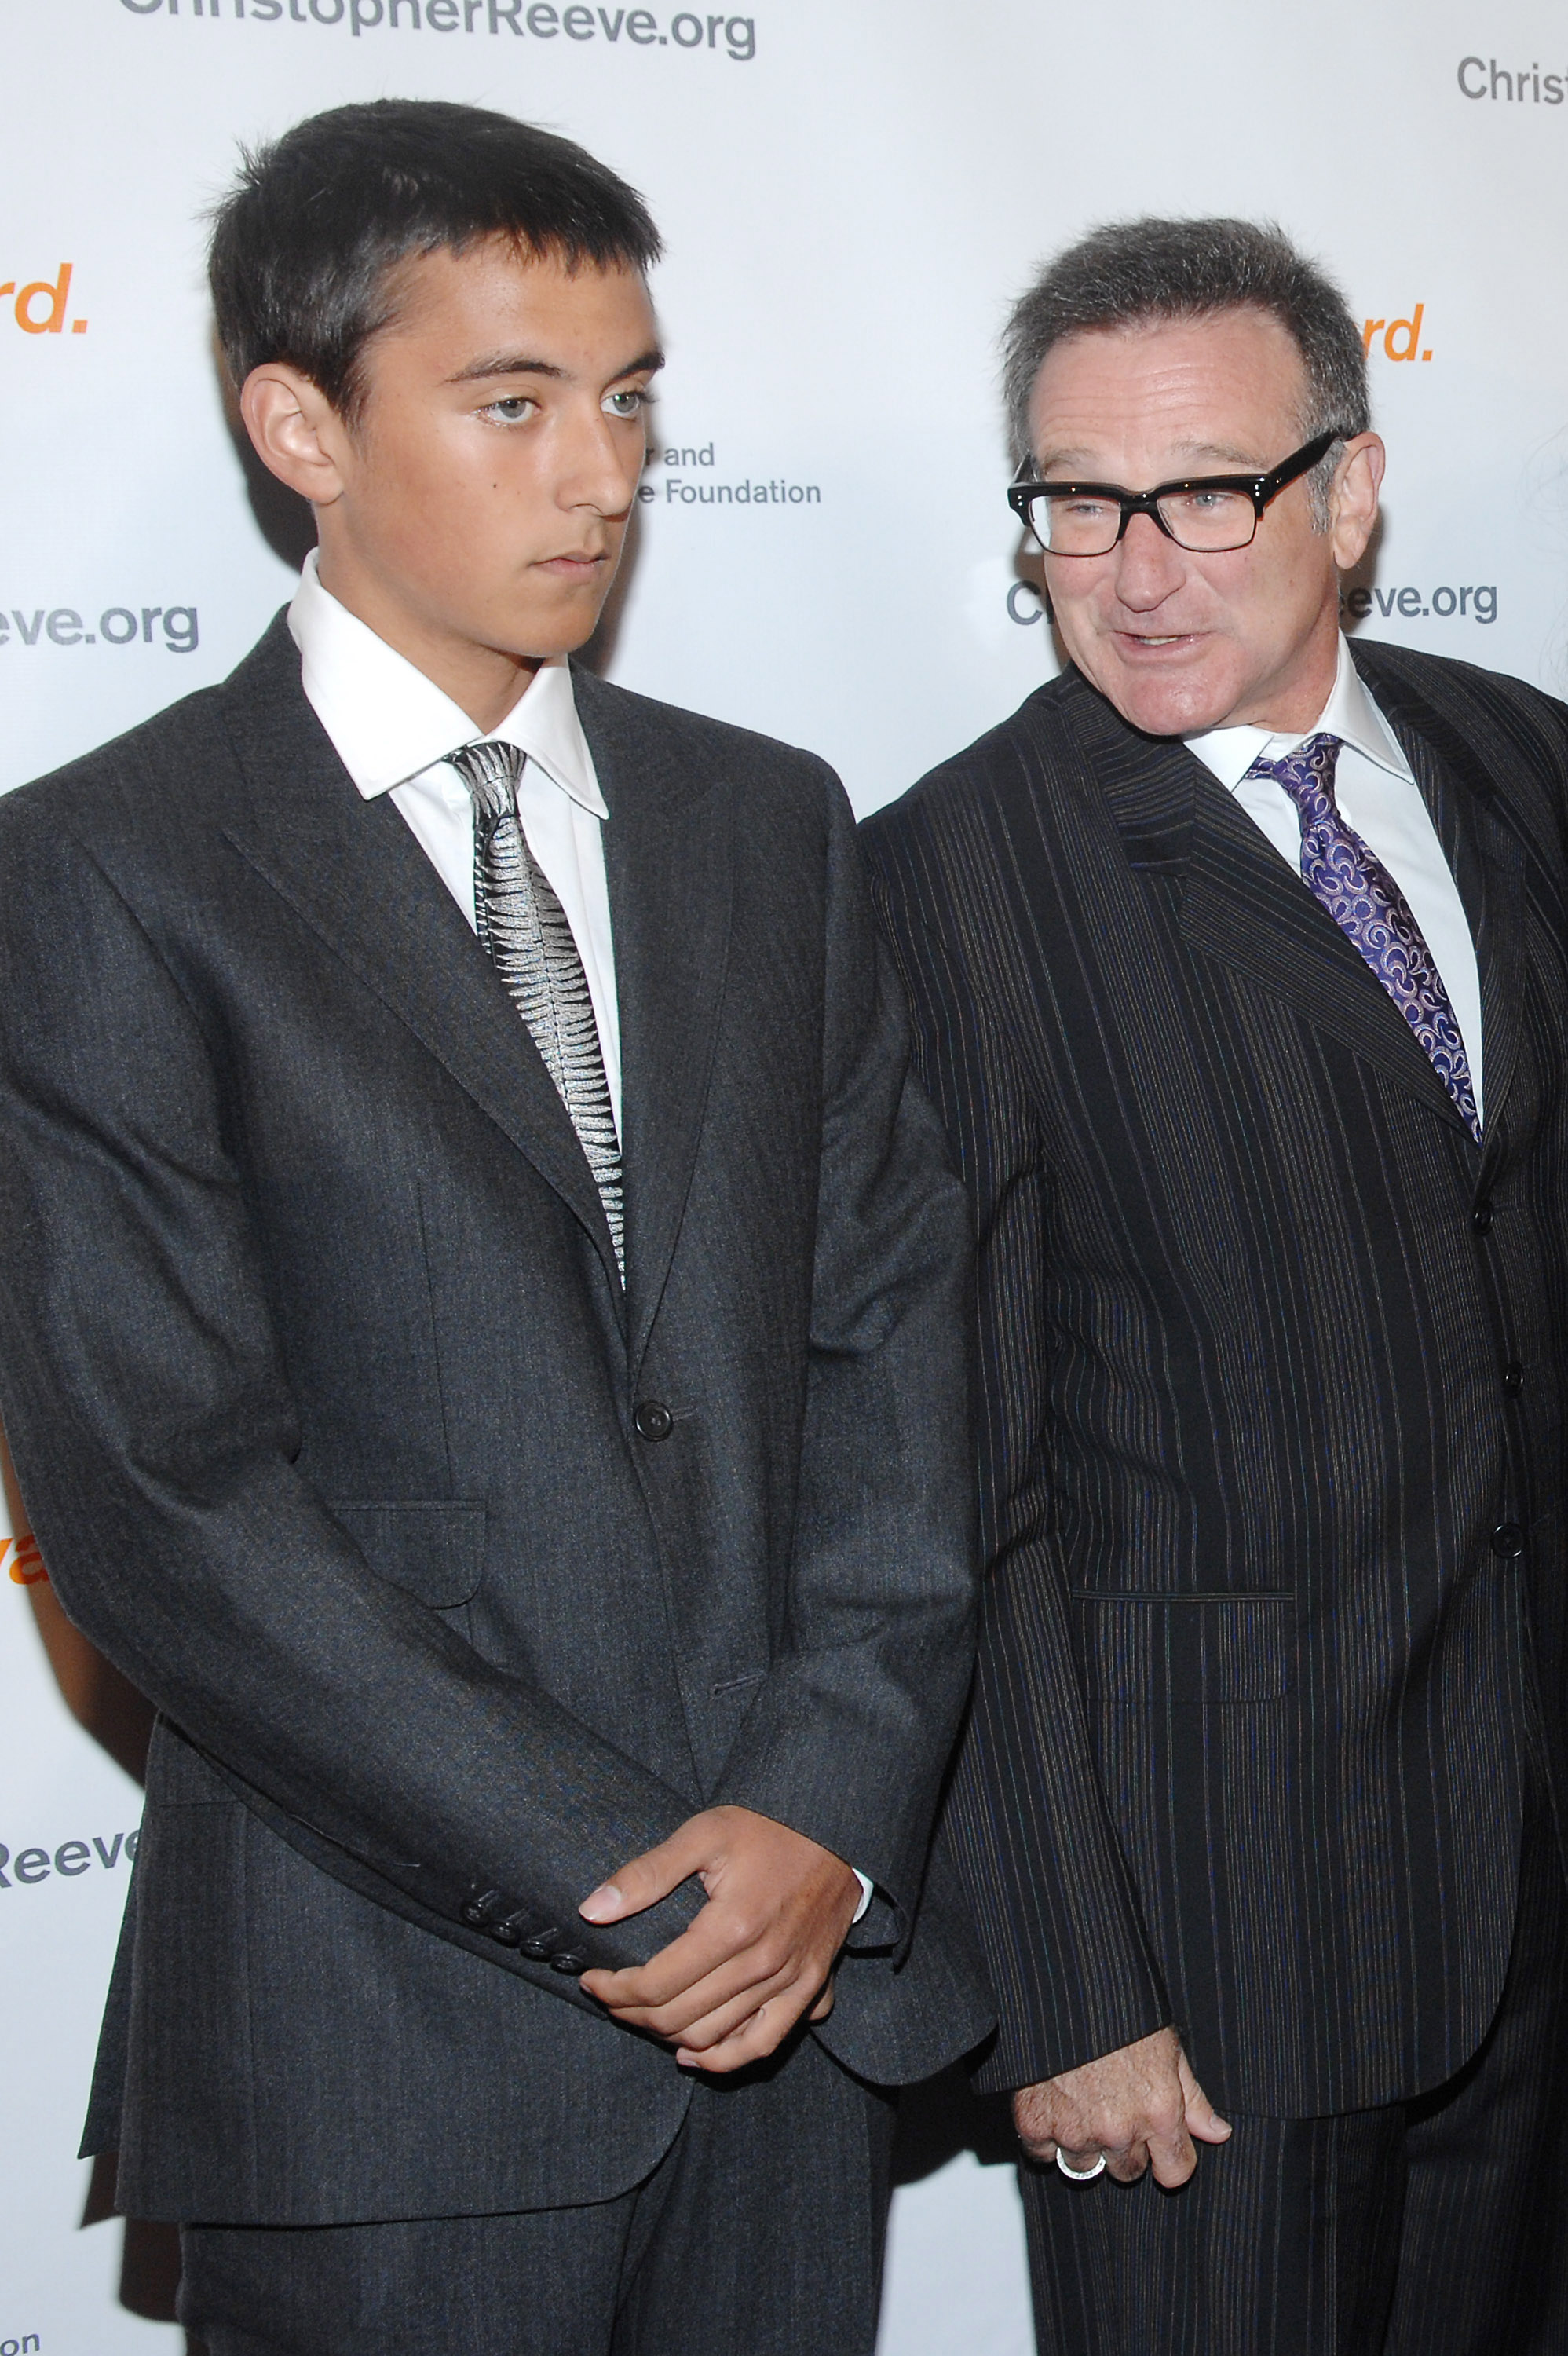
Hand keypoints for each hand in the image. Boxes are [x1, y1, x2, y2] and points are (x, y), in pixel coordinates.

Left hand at [577, 1805, 860, 2073]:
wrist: (834, 1827)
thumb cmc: (767, 1826)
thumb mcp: (703, 1833)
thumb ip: (647, 1873)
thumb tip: (591, 1910)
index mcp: (732, 1927)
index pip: (656, 1985)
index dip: (614, 1989)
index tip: (592, 1978)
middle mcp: (762, 1965)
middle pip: (678, 2017)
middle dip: (631, 2012)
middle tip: (609, 1994)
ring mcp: (790, 1982)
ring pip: (714, 2038)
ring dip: (668, 2035)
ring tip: (641, 2014)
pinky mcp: (811, 1987)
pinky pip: (764, 2044)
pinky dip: (725, 2058)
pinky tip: (694, 2053)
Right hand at [1012, 2026, 1230, 2187]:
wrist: (1065, 1983)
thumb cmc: (1118, 2006)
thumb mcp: (1167, 2046)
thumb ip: (1193, 2098)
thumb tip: (1219, 2133)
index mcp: (1159, 2113)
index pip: (1175, 2172)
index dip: (1168, 2158)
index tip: (1157, 2144)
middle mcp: (1119, 2130)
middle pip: (1128, 2171)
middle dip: (1123, 2147)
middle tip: (1111, 2108)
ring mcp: (1074, 2130)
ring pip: (1084, 2167)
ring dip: (1083, 2144)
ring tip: (1079, 2104)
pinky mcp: (1034, 2123)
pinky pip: (1041, 2153)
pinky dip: (1044, 2135)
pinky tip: (1051, 2104)